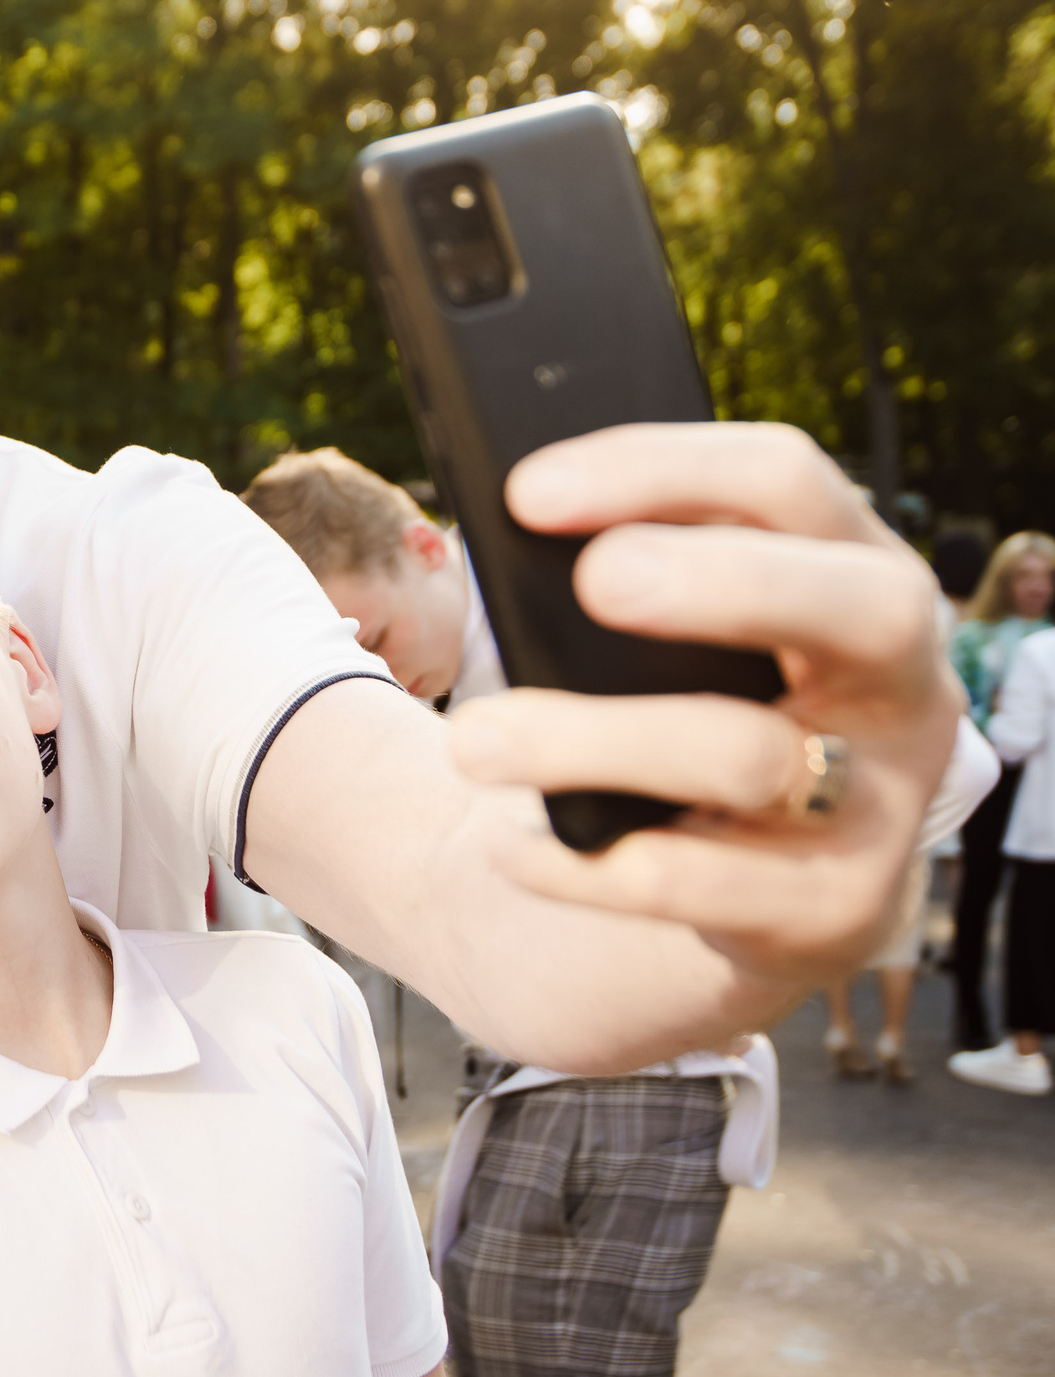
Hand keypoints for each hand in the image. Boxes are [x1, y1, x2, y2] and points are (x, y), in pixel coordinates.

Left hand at [444, 422, 959, 990]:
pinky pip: (713, 888)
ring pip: (751, 755)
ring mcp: (883, 798)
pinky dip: (593, 870)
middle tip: (593, 581)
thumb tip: (512, 532)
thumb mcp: (684, 637)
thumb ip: (631, 580)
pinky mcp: (836, 906)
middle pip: (858, 606)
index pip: (788, 482)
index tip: (526, 491)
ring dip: (595, 741)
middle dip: (721, 582)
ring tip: (475, 741)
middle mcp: (899, 680)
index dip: (661, 470)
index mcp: (856, 571)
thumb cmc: (702, 711)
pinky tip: (514, 850)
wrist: (755, 882)